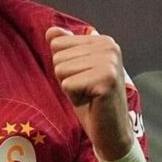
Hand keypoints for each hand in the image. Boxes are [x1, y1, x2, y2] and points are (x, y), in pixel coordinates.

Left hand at [46, 26, 132, 160]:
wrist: (111, 130)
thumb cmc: (90, 99)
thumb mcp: (74, 69)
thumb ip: (65, 47)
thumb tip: (51, 31)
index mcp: (103, 40)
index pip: (58, 43)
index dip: (64, 65)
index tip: (82, 77)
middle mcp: (109, 46)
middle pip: (58, 56)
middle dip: (66, 77)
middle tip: (86, 89)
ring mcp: (109, 62)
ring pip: (61, 70)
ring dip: (70, 88)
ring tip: (88, 94)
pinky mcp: (106, 80)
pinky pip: (68, 84)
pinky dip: (74, 97)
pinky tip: (91, 101)